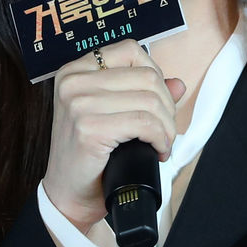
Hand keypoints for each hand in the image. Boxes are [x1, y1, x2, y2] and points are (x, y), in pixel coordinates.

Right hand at [42, 40, 185, 233]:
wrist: (68, 195)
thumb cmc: (89, 156)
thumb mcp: (112, 115)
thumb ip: (142, 94)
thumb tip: (178, 83)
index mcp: (75, 71)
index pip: (130, 51)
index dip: (155, 75)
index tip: (158, 102)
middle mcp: (72, 81)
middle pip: (146, 76)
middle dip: (167, 106)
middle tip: (164, 130)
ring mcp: (78, 103)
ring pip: (150, 100)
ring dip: (167, 126)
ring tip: (162, 142)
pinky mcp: (89, 128)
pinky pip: (144, 123)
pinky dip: (160, 138)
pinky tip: (158, 150)